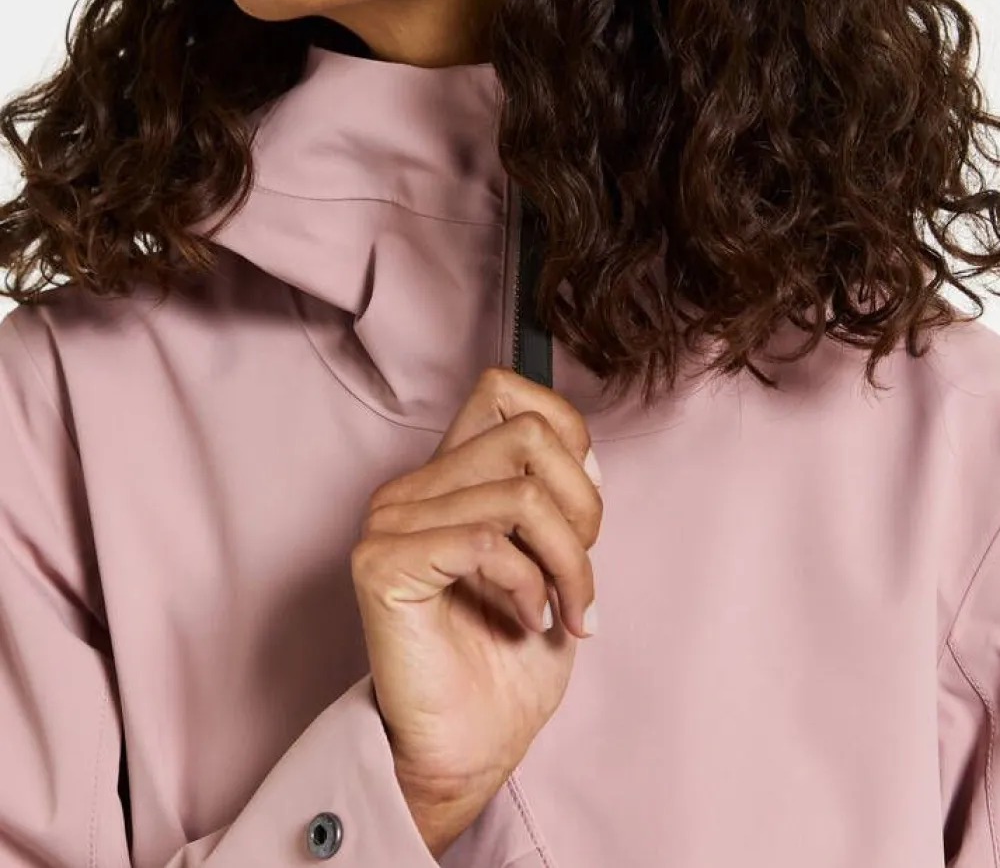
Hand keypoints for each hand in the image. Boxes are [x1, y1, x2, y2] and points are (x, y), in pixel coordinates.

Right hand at [350, 366, 602, 841]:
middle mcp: (414, 487)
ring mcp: (391, 521)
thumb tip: (585, 457)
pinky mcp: (383, 564)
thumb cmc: (506, 664)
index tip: (584, 509)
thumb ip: (558, 500)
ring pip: (521, 494)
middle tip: (582, 576)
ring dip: (570, 563)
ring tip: (567, 612)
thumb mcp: (553, 562)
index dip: (566, 432)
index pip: (503, 389)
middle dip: (583, 508)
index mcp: (449, 477)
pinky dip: (531, 585)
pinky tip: (528, 622)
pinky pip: (488, 542)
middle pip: (528, 434)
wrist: (465, 752)